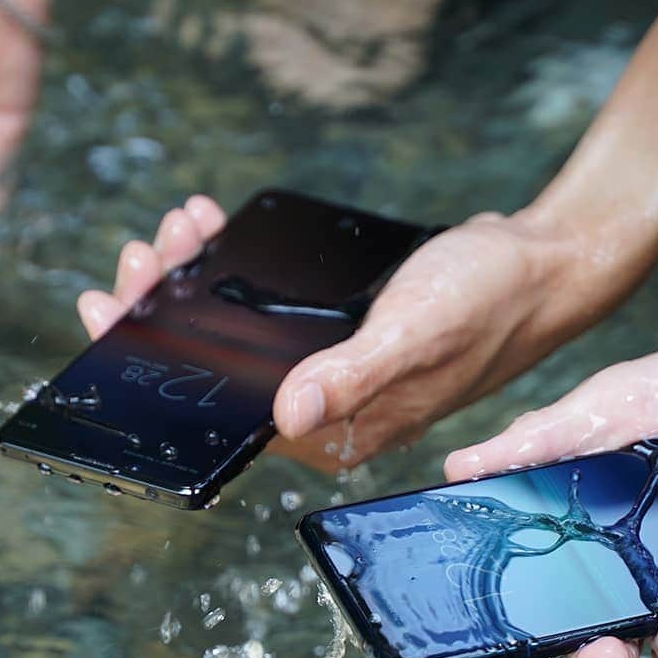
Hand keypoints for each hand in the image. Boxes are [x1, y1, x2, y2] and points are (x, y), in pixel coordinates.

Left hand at [77, 196, 657, 469]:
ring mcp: (344, 370)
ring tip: (180, 229)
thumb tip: (283, 415)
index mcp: (347, 428)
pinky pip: (276, 311)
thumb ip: (353, 375)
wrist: (545, 262)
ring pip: (249, 338)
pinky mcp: (351, 334)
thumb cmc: (491, 301)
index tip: (113, 314)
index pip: (233, 416)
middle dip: (171, 314)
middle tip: (139, 256)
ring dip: (202, 285)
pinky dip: (241, 273)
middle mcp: (339, 409)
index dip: (164, 369)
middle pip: (230, 375)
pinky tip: (220, 233)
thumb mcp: (418, 332)